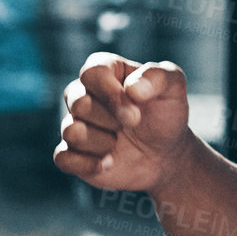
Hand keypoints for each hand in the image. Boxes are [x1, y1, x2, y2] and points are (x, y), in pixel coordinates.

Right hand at [52, 52, 194, 190]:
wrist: (166, 154)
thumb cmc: (166, 114)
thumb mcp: (173, 87)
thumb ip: (158, 77)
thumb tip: (132, 89)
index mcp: (103, 71)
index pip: (91, 73)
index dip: (112, 95)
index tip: (136, 114)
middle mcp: (82, 94)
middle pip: (79, 103)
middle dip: (112, 120)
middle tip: (132, 125)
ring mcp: (74, 123)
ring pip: (71, 132)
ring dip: (103, 143)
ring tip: (120, 142)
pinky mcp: (71, 153)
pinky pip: (63, 159)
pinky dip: (88, 164)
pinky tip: (108, 163)